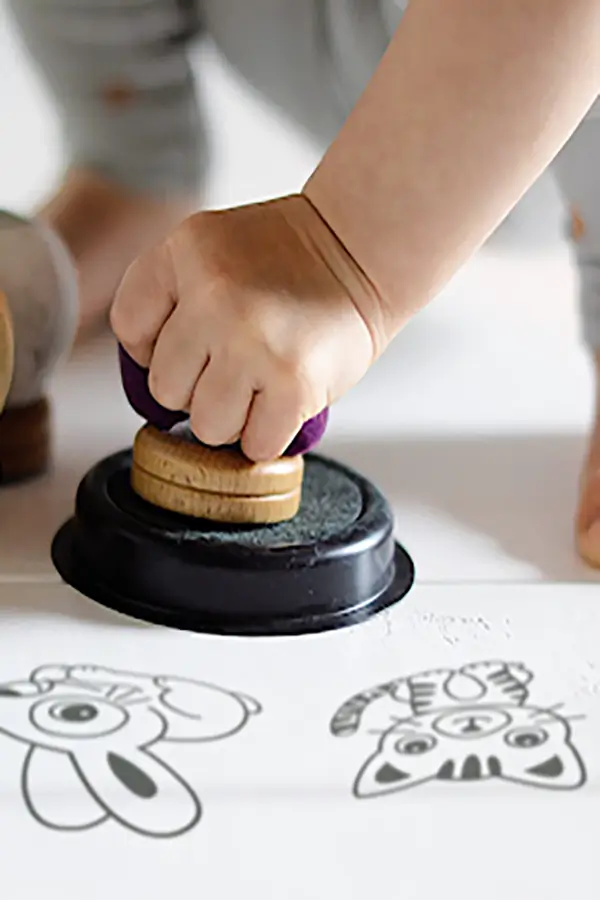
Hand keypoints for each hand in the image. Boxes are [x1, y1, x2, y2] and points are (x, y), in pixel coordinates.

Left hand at [111, 194, 383, 460]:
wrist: (361, 250)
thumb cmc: (287, 260)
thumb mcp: (212, 248)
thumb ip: (170, 298)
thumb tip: (151, 387)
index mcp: (185, 251)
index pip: (130, 330)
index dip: (157, 348)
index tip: (193, 343)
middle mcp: (214, 296)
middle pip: (166, 389)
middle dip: (197, 388)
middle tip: (235, 364)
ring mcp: (253, 342)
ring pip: (207, 426)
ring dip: (234, 418)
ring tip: (261, 384)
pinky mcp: (293, 384)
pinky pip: (255, 444)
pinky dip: (269, 436)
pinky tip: (284, 402)